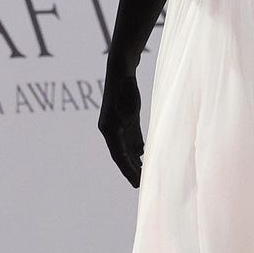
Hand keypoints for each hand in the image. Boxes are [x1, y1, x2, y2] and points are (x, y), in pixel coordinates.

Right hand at [98, 71, 143, 186]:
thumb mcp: (129, 103)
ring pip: (126, 149)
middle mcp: (110, 129)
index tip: (137, 183)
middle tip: (141, 185)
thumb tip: (137, 143)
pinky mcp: (126, 120)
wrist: (121, 68)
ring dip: (134, 162)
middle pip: (121, 155)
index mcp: (108, 128)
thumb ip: (132, 121)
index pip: (118, 155)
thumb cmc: (125, 84)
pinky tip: (145, 156)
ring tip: (144, 175)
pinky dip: (137, 150)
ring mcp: (117, 125)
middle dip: (130, 170)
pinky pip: (131, 139)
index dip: (128, 170)